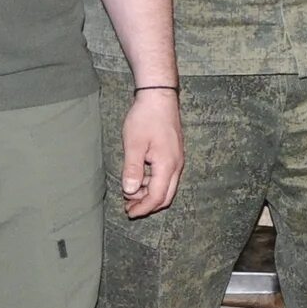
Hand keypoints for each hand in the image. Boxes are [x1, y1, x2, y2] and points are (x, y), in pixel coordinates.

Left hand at [120, 88, 182, 217]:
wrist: (159, 96)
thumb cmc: (145, 117)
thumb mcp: (134, 144)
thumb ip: (133, 169)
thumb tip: (130, 191)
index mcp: (168, 165)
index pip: (157, 196)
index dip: (143, 207)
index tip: (129, 212)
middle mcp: (177, 165)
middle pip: (166, 196)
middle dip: (148, 205)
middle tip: (129, 207)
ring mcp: (177, 159)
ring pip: (167, 186)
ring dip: (149, 193)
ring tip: (130, 192)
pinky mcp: (174, 154)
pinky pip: (166, 176)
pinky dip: (153, 183)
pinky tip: (139, 178)